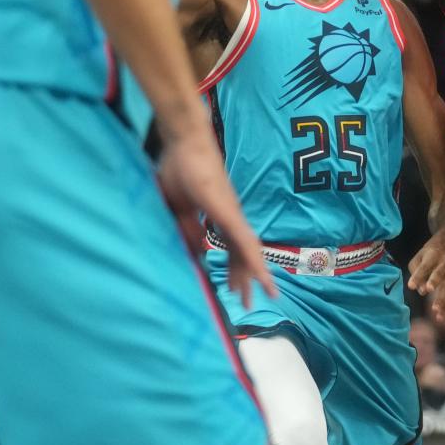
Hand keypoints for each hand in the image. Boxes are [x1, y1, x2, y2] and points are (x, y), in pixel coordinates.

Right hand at [156, 120, 275, 307]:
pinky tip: (260, 273)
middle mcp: (230, 217)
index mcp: (219, 216)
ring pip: (248, 250)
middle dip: (245, 278)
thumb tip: (197, 250)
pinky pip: (242, 239)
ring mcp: (232, 213)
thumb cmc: (180, 169)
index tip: (233, 289)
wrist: (185, 142)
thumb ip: (188, 229)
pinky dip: (252, 258)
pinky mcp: (227, 210)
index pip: (230, 248)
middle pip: (242, 254)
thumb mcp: (178, 208)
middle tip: (247, 302)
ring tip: (265, 294)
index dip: (234, 268)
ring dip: (255, 274)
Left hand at [408, 230, 444, 320]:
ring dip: (443, 299)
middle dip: (435, 280)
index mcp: (433, 253)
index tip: (411, 285)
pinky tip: (440, 315)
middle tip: (428, 290)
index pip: (424, 265)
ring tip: (436, 312)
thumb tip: (420, 290)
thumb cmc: (432, 251)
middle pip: (440, 271)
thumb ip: (416, 271)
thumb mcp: (420, 255)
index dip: (418, 275)